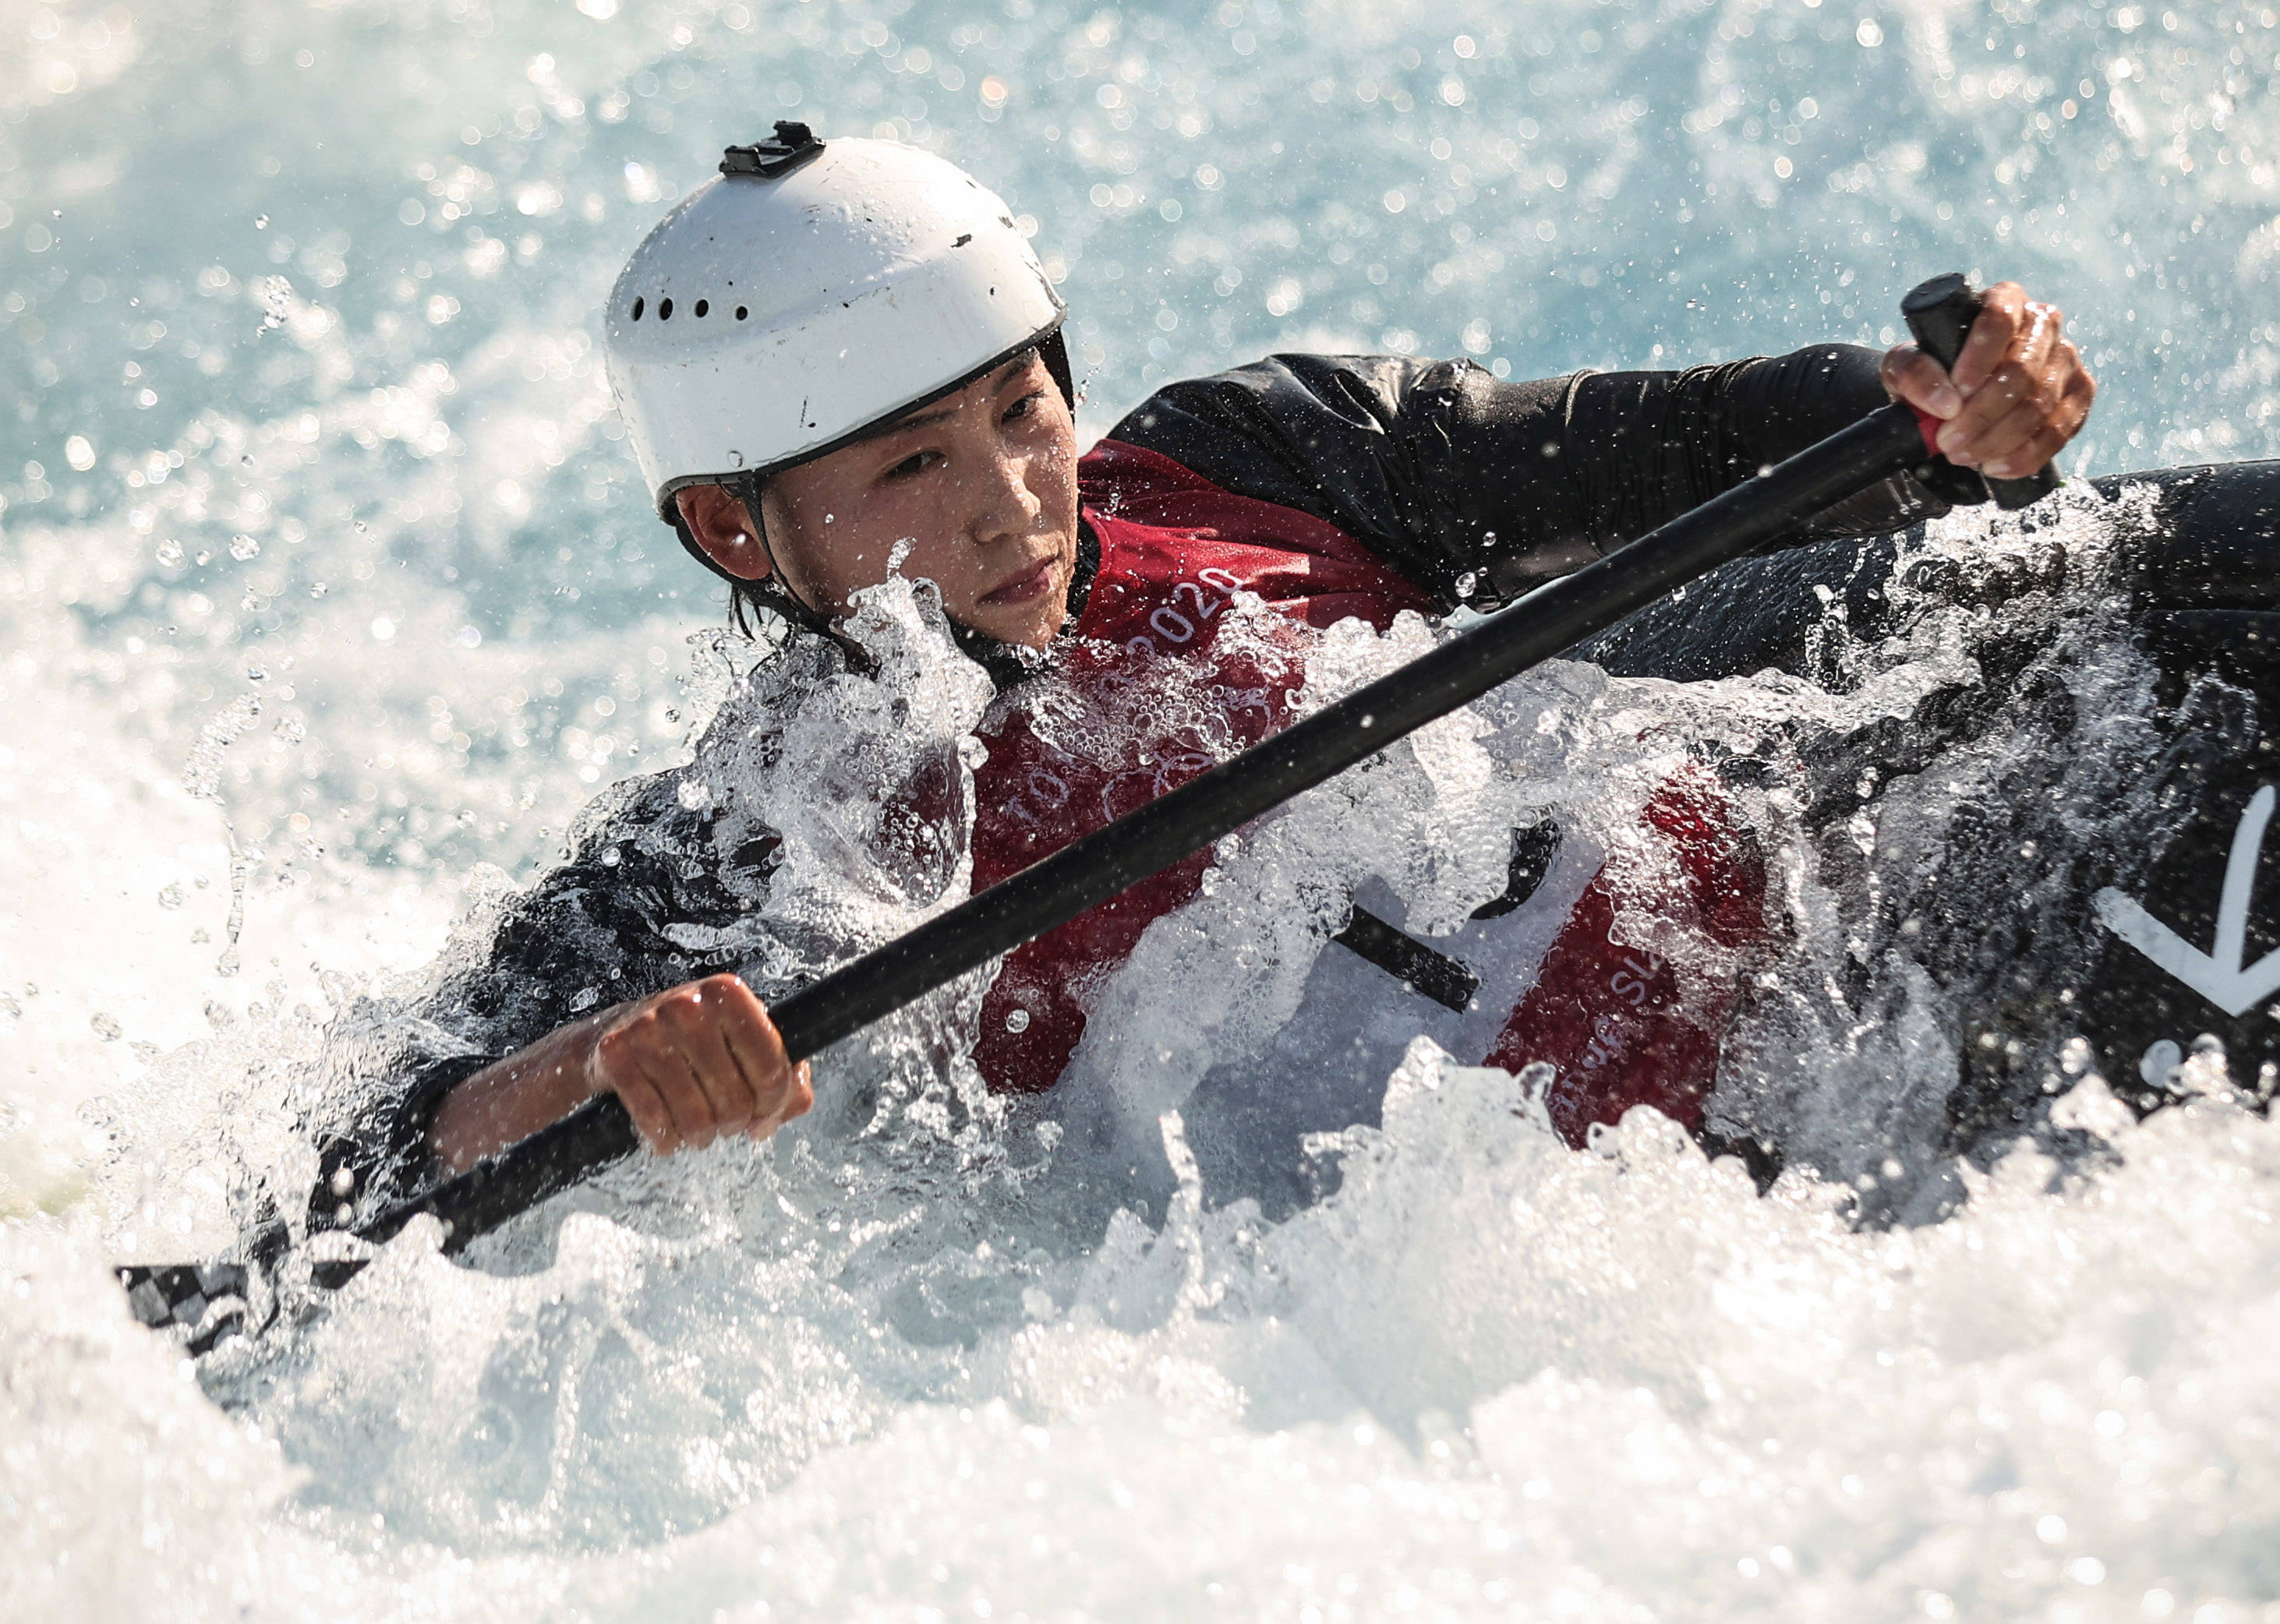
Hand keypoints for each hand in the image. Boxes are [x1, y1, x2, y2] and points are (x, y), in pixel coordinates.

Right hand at [587, 973, 813, 1153]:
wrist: (618, 1033)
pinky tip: (668, 1134)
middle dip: (735, 1124)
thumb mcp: (741, 1044)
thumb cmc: (693, 1042)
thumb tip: (789, 1105)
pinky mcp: (615, 1055)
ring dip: (701, 1137)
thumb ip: (784, 1074)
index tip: (765, 1114)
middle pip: (736, 1099)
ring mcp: (648, 1028)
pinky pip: (655, 1121)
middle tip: (726, 1123)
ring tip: (699, 1131)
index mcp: (729, 994)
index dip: (774, 1104)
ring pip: (696, 1118)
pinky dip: (666, 1140)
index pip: (772, 1067)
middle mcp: (688, 1005)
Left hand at [1880, 281, 2095, 480]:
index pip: (2000, 320)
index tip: (1957, 393)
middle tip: (1948, 442)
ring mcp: (2066, 359)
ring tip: (1963, 455)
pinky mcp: (2078, 394)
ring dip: (1998, 440)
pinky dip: (2024, 456)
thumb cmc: (1931, 371)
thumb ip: (1913, 374)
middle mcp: (2043, 324)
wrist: (1951, 398)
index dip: (1979, 359)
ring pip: (2040, 405)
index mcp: (2004, 301)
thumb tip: (1946, 403)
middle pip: (2022, 370)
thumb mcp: (1904, 366)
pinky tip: (1995, 466)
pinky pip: (2059, 431)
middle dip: (1981, 415)